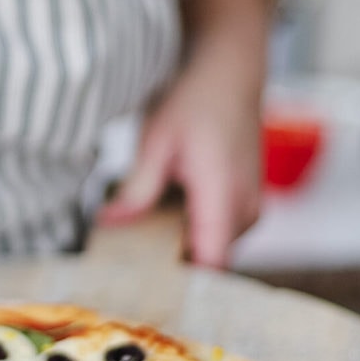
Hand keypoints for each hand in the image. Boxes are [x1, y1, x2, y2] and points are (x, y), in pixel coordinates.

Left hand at [97, 0, 271, 267]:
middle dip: (169, 266)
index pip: (209, 266)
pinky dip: (191, 231)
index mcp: (223, 196)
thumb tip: (109, 224)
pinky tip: (160, 217)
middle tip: (123, 269)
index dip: (178, 285)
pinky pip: (218, 232)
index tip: (141, 291)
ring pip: (212, 248)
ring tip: (136, 241)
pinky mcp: (247, 201)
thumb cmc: (195, 97)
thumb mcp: (156, 141)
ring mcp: (250, 206)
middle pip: (207, 262)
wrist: (231, 68)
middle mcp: (245, 209)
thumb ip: (137, 189)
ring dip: (179, 246)